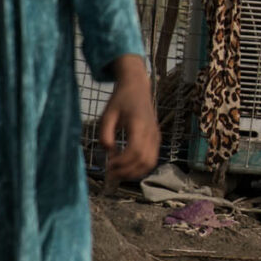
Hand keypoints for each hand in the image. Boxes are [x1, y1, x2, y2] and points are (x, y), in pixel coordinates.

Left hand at [97, 55, 160, 180]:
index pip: (135, 151)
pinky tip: (126, 165)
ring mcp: (156, 136)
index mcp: (139, 125)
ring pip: (150, 163)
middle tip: (110, 173)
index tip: (108, 164)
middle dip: (126, 171)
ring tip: (118, 172)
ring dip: (134, 172)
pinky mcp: (156, 139)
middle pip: (144, 161)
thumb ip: (105, 133)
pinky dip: (139, 167)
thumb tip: (108, 151)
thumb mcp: (107, 114)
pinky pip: (152, 159)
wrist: (137, 88)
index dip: (121, 163)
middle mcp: (151, 132)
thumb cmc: (121, 100)